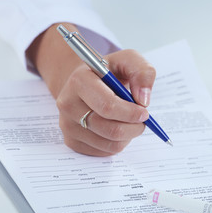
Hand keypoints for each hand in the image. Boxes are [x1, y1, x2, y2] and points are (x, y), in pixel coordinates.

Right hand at [27, 23, 155, 155]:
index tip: (145, 112)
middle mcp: (68, 104)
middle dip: (134, 127)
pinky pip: (105, 151)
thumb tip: (143, 100)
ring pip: (110, 144)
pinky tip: (116, 126)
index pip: (107, 106)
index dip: (131, 113)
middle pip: (110, 129)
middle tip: (142, 120)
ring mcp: (67, 125)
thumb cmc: (110, 72)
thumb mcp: (129, 60)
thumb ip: (143, 72)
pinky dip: (118, 143)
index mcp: (79, 81)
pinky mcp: (72, 141)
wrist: (87, 82)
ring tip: (129, 120)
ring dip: (128, 135)